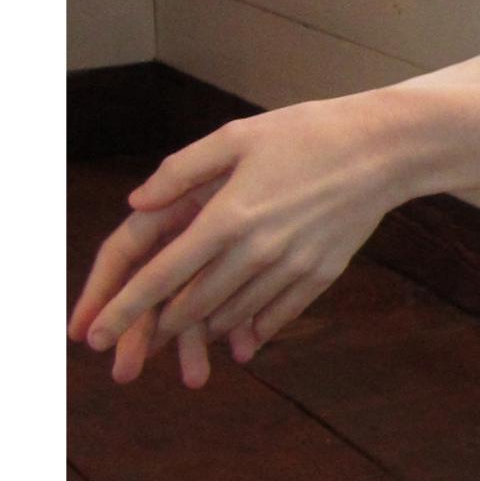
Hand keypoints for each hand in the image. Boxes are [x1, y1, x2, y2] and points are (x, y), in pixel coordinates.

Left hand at [68, 95, 401, 383]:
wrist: (384, 148)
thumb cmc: (307, 133)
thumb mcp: (237, 136)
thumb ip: (181, 171)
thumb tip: (137, 202)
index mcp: (228, 215)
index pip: (161, 274)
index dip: (122, 309)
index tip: (93, 335)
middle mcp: (257, 250)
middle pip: (193, 306)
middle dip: (155, 331)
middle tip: (132, 347)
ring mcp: (292, 266)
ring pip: (233, 315)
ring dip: (202, 331)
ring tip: (183, 339)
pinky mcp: (322, 274)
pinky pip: (278, 315)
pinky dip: (253, 331)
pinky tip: (240, 341)